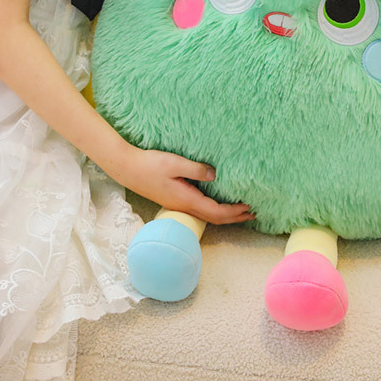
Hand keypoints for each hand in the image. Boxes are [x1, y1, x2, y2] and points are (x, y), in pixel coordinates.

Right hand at [117, 146, 255, 225]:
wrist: (127, 168)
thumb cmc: (149, 164)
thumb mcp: (174, 162)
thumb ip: (195, 169)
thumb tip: (215, 175)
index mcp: (186, 199)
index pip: (216, 212)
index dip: (234, 212)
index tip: (249, 207)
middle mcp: (184, 206)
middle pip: (214, 218)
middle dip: (235, 218)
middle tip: (253, 214)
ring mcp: (178, 205)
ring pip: (207, 216)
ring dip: (225, 215)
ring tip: (240, 211)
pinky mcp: (174, 200)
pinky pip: (200, 210)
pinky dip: (214, 210)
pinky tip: (217, 203)